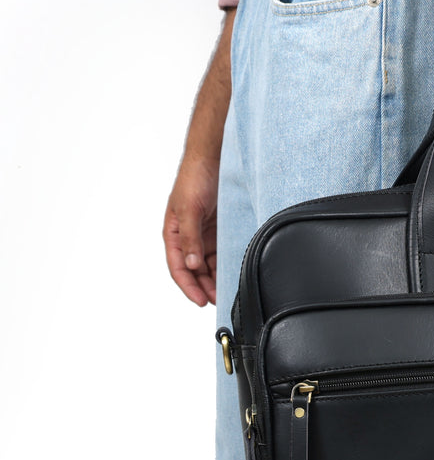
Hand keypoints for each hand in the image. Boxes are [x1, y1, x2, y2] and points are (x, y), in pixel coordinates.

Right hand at [163, 156, 218, 306]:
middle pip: (194, 270)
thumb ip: (190, 238)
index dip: (188, 286)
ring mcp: (204, 234)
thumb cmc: (195, 178)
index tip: (200, 301)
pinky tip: (232, 273)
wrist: (214, 158)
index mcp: (174, 233)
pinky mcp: (219, 230)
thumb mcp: (189, 209)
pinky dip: (224, 264)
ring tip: (225, 292)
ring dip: (214, 278)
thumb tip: (192, 265)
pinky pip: (220, 252)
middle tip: (217, 301)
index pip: (178, 267)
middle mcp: (188, 237)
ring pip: (207, 264)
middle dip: (203, 287)